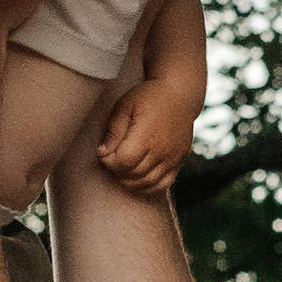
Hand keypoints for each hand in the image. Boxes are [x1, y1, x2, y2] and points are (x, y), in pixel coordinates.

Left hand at [96, 74, 199, 194]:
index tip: (104, 152)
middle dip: (116, 171)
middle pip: (133, 174)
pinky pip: (162, 184)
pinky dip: (147, 187)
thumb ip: (113, 130)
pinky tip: (136, 179)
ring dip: (129, 181)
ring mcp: (172, 159)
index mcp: (147, 135)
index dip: (108, 161)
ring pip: (146, 183)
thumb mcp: (125, 106)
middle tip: (110, 160)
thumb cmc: (149, 97)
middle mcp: (162, 150)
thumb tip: (101, 153)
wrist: (180, 95)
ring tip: (120, 169)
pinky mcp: (179, 162)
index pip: (123, 162)